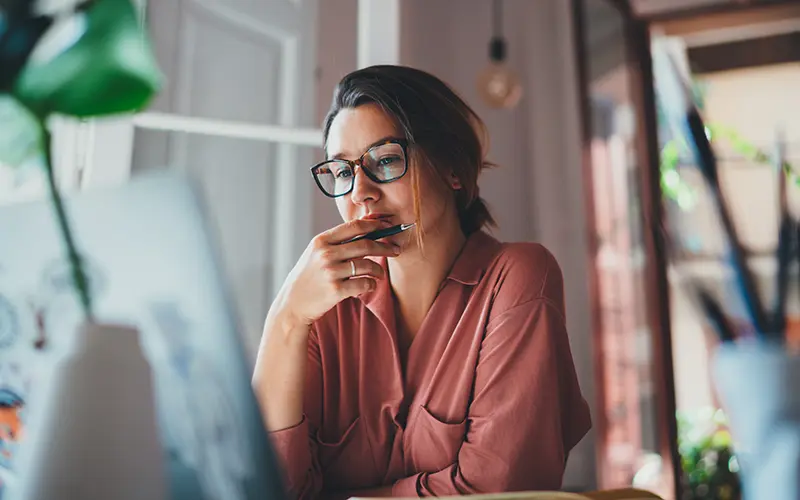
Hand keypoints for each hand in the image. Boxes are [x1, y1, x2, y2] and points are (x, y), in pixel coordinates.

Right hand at [276, 219, 399, 326]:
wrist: (293, 303)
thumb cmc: (309, 276)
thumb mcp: (316, 253)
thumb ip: (337, 241)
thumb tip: (367, 227)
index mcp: (321, 241)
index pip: (354, 226)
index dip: (374, 224)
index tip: (388, 225)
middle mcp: (326, 254)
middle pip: (365, 244)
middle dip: (385, 247)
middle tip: (395, 250)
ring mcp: (331, 272)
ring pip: (368, 265)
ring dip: (379, 270)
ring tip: (379, 273)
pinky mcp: (336, 290)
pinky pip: (364, 284)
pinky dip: (371, 284)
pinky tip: (370, 285)